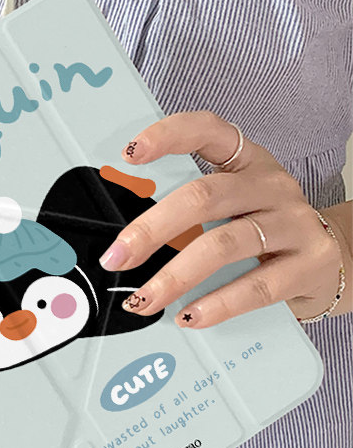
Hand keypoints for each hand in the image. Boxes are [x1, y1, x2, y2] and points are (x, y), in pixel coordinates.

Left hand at [97, 111, 343, 327]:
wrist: (333, 256)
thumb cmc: (264, 227)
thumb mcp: (232, 204)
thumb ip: (187, 211)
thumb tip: (126, 241)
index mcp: (246, 160)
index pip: (207, 131)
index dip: (168, 136)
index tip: (129, 153)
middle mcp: (271, 185)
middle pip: (204, 197)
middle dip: (152, 229)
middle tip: (116, 257)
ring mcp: (294, 223)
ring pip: (224, 245)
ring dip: (175, 277)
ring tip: (144, 300)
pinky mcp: (310, 263)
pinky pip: (257, 287)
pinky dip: (217, 304)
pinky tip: (189, 316)